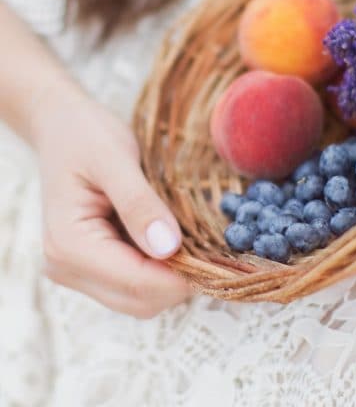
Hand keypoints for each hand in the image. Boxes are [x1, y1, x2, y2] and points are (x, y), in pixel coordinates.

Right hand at [32, 86, 191, 317]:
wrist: (61, 127)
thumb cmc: (85, 135)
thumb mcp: (115, 158)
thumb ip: (139, 203)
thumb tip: (168, 247)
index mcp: (69, 245)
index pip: (137, 283)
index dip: (183, 275)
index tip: (221, 253)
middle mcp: (66, 268)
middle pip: (140, 300)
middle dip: (181, 278)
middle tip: (213, 242)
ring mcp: (76, 271)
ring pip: (140, 298)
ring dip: (172, 275)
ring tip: (192, 234)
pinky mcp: (91, 266)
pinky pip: (134, 282)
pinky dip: (160, 267)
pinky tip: (172, 235)